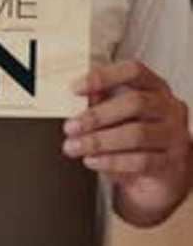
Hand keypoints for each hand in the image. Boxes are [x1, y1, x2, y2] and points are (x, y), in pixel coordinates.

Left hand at [62, 60, 190, 224]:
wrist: (165, 174)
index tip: (75, 88)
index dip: (104, 76)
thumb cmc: (138, 136)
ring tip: (75, 147)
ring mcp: (175, 135)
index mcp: (155, 86)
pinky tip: (92, 160)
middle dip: (97, 115)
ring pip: (136, 134)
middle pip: (135, 103)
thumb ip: (103, 103)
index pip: (133, 71)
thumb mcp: (120, 116)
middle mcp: (170, 107)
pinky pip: (141, 161)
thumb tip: (77, 100)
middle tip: (70, 127)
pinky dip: (112, 161)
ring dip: (99, 141)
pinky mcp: (173, 163)